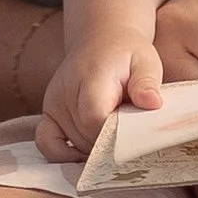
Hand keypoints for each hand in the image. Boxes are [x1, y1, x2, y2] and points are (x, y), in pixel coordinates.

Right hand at [36, 29, 162, 164]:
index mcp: (91, 78)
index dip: (114, 136)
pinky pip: (45, 142)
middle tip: (130, 139)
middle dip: (109, 145)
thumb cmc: (126, 54)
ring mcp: (54, 103)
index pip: (95, 119)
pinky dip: (62, 154)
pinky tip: (83, 157)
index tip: (134, 139)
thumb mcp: (145, 60)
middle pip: (84, 136)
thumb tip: (152, 103)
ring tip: (114, 136)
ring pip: (72, 143)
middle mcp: (66, 92)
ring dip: (95, 149)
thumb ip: (147, 82)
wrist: (101, 41)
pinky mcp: (49, 113)